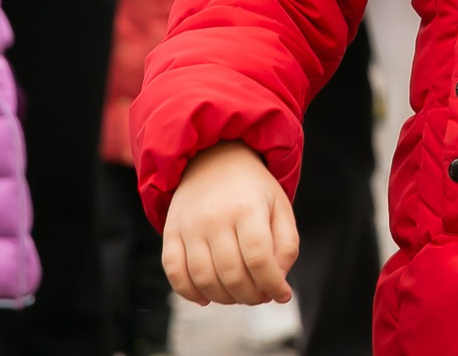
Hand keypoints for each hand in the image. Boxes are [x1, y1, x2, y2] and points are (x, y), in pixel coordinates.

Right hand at [163, 140, 296, 305]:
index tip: (281, 294)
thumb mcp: (280, 207)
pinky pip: (174, 272)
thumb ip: (286, 245)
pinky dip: (188, 292)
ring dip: (224, 298)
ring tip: (238, 295)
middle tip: (260, 296)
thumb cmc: (252, 189)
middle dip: (251, 296)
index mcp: (248, 207)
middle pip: (232, 274)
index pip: (259, 259)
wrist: (213, 158)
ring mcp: (189, 225)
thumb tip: (277, 281)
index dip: (272, 284)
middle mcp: (215, 217)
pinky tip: (205, 298)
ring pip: (204, 278)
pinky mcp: (170, 232)